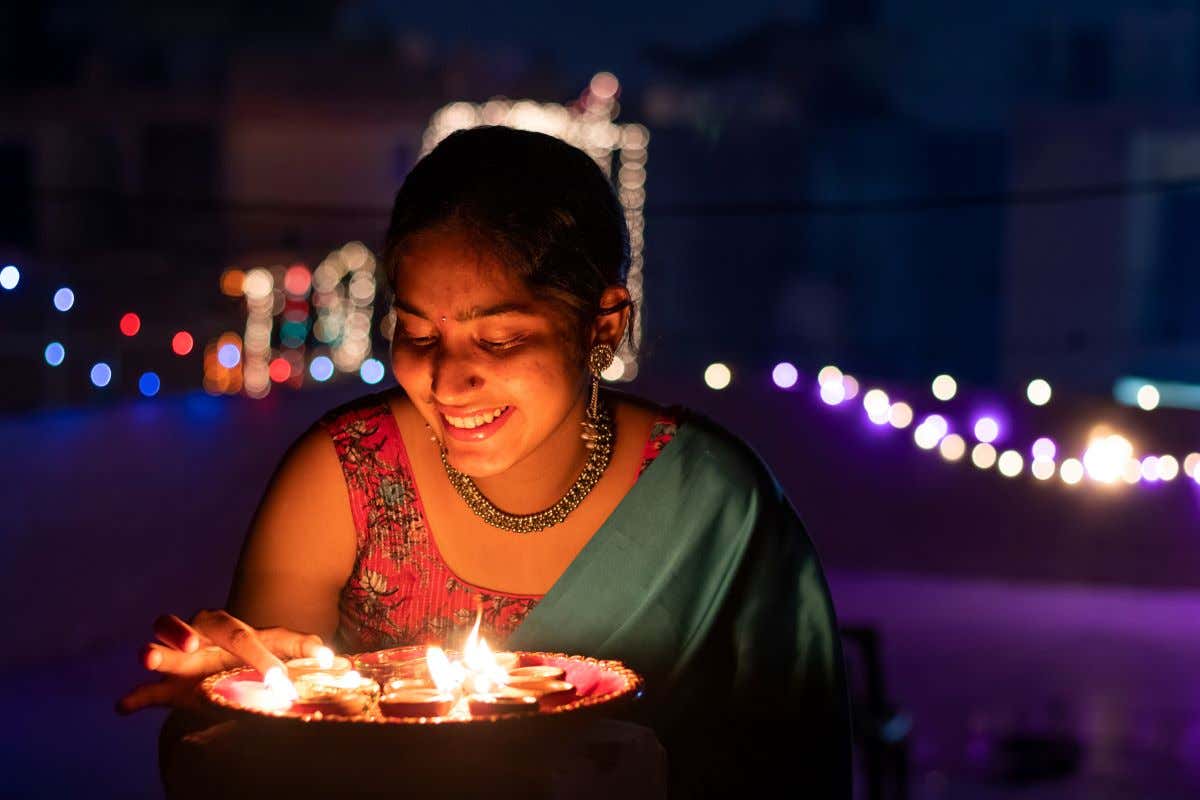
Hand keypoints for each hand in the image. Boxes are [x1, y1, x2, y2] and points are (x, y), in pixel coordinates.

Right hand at [116, 610, 324, 714]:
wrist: (233, 671)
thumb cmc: (259, 654)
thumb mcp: (282, 648)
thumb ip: (304, 648)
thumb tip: (333, 657)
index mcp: (231, 626)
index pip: (243, 633)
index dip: (262, 656)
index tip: (279, 681)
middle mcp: (202, 635)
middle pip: (197, 626)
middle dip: (192, 633)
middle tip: (194, 645)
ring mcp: (182, 659)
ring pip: (161, 646)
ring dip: (156, 650)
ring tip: (148, 656)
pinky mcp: (169, 685)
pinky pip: (148, 690)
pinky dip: (135, 697)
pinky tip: (123, 706)